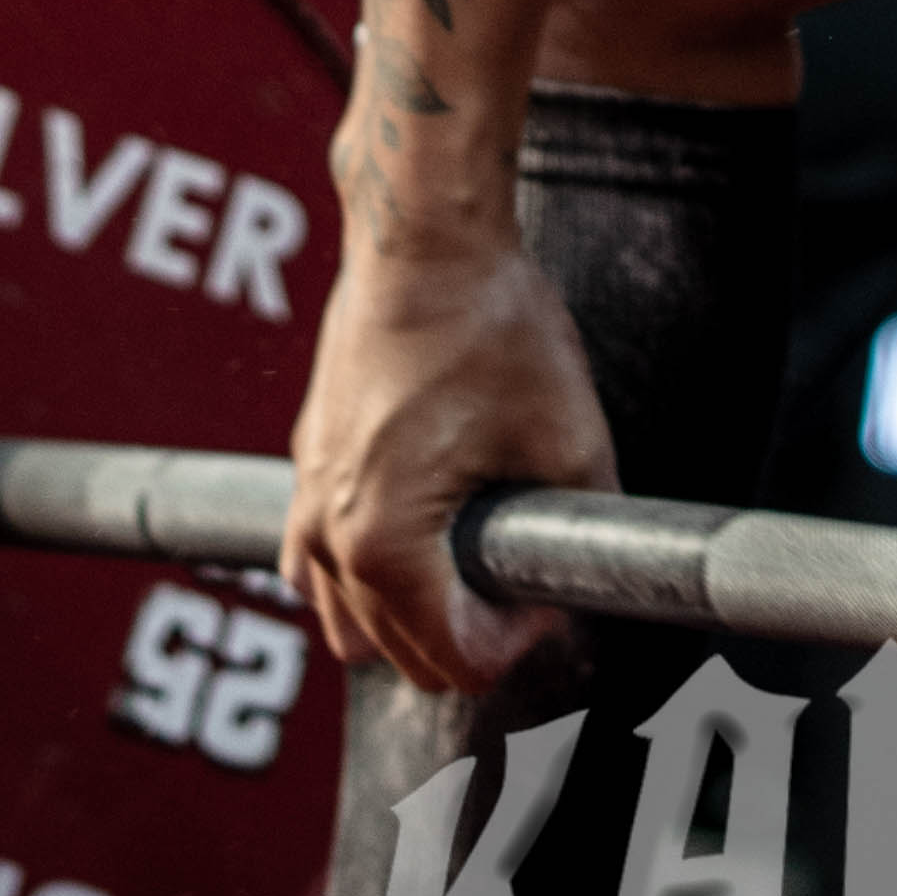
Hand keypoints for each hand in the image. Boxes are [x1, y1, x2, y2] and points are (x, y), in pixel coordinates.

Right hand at [283, 202, 617, 699]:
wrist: (422, 234)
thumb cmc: (489, 322)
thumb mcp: (571, 438)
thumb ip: (587, 527)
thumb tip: (590, 572)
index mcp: (385, 542)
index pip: (453, 660)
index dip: (518, 640)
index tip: (549, 589)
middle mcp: (328, 533)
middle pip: (394, 654)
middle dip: (468, 631)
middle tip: (524, 572)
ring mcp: (306, 496)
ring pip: (342, 618)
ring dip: (408, 613)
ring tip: (471, 557)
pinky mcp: (307, 459)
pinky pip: (317, 560)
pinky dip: (364, 570)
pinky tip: (423, 526)